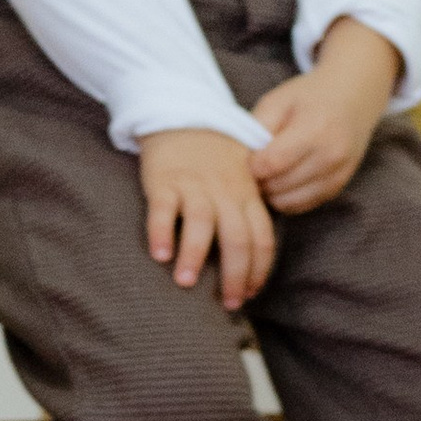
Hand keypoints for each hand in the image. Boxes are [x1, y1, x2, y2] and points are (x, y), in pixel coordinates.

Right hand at [136, 127, 275, 307]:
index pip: (262, 238)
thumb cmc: (213, 158)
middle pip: (237, 238)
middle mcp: (224, 193)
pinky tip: (159, 255)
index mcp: (247, 195)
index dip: (258, 270)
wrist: (181, 117)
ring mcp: (194, 186)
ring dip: (194, 256)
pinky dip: (161, 232)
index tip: (250, 294)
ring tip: (185, 283)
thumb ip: (247, 212)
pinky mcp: (163, 181)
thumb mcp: (241, 180)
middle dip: (235, 275)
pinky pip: (163, 209)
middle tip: (228, 303)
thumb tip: (252, 260)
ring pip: (201, 224)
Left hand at [250, 20, 399, 215]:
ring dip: (270, 192)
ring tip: (267, 172)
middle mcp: (330, 156)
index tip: (245, 157)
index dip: (250, 165)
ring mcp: (338, 174)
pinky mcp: (338, 187)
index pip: (271, 162)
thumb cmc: (310, 96)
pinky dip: (286, 198)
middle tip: (252, 166)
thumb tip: (240, 161)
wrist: (353, 97)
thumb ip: (257, 128)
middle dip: (258, 180)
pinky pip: (303, 206)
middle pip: (278, 185)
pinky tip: (281, 180)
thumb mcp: (278, 101)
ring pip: (288, 201)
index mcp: (315, 129)